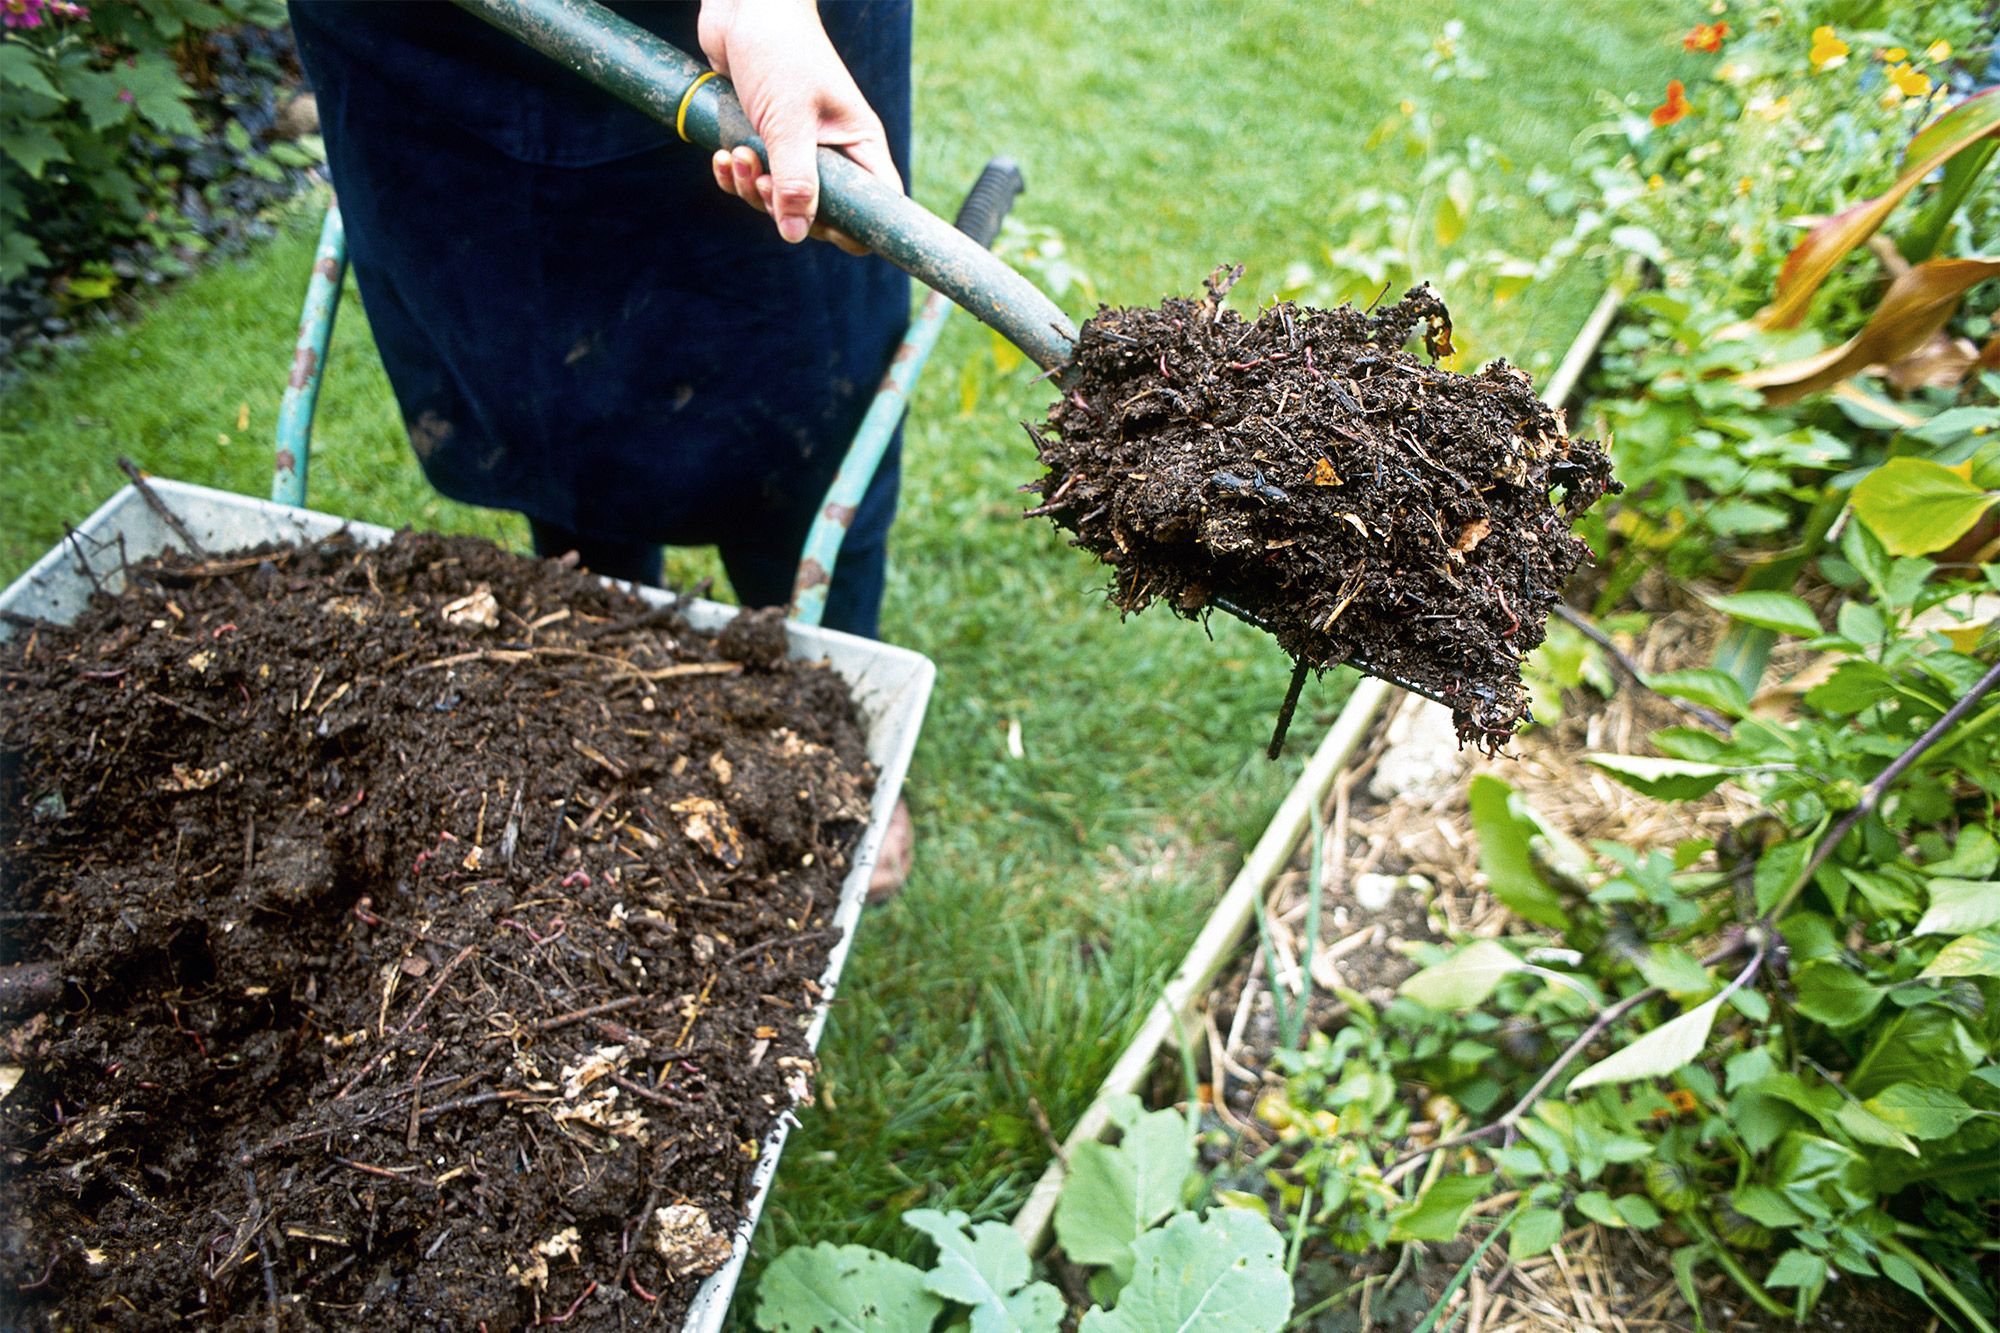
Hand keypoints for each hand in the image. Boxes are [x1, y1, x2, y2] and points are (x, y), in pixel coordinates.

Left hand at [698, 0, 900, 253]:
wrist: (743, 4)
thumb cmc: (778, 50)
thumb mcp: (789, 120)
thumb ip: (795, 180)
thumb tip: (795, 234)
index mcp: (858, 143)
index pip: (877, 204)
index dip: (854, 228)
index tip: (817, 227)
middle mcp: (832, 149)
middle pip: (821, 212)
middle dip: (784, 206)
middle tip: (762, 181)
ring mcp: (797, 145)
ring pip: (780, 198)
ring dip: (752, 189)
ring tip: (739, 156)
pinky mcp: (763, 137)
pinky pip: (752, 178)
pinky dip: (735, 175)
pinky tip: (722, 157)